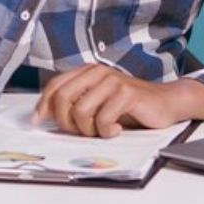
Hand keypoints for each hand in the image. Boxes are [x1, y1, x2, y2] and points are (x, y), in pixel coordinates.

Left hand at [32, 64, 203, 138]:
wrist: (164, 103)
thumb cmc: (129, 106)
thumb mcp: (97, 102)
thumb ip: (74, 103)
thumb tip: (44, 114)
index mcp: (88, 72)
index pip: (55, 85)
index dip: (43, 105)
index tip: (39, 121)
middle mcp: (98, 72)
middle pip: (63, 99)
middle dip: (66, 122)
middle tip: (82, 131)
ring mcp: (112, 81)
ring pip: (81, 112)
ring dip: (89, 130)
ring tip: (103, 130)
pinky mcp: (126, 93)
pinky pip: (103, 119)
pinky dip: (107, 132)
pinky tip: (117, 129)